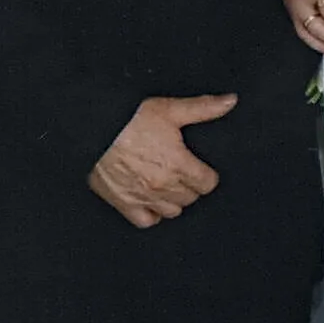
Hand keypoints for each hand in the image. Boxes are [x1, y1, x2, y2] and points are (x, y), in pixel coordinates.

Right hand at [88, 94, 235, 227]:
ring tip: (167, 184)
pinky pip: (147, 221)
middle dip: (190, 185)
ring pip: (173, 211)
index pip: (207, 183)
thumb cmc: (128, 120)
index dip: (205, 174)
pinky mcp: (125, 204)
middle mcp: (163, 186)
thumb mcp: (168, 109)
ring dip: (174, 199)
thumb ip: (202, 108)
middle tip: (181, 171)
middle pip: (191, 197)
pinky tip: (151, 200)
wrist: (93, 131)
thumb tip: (230, 101)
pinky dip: (152, 213)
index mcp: (178, 164)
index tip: (199, 167)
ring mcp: (144, 198)